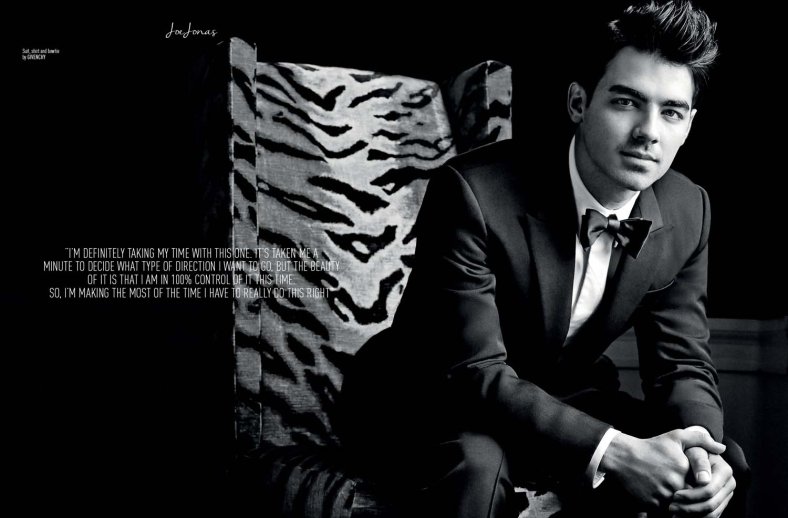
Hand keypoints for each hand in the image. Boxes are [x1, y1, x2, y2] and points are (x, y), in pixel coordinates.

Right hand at [600, 426, 725, 508]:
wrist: (623, 456)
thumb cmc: (651, 446)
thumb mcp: (676, 437)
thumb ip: (701, 440)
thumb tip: (721, 448)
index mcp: (683, 468)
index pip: (702, 484)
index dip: (700, 484)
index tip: (696, 481)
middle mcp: (674, 483)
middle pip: (692, 496)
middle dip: (690, 495)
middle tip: (683, 488)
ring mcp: (662, 495)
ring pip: (679, 506)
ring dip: (679, 503)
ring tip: (673, 493)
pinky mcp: (651, 504)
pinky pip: (665, 511)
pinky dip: (666, 506)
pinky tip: (662, 496)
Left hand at [669, 453, 735, 516]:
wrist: (695, 454)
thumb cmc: (692, 450)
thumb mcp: (694, 450)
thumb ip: (699, 461)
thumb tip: (704, 480)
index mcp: (725, 471)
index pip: (709, 490)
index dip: (691, 495)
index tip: (674, 495)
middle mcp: (729, 484)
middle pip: (711, 504)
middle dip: (690, 508)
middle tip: (671, 507)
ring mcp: (726, 495)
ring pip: (712, 513)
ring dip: (692, 515)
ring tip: (674, 513)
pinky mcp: (721, 502)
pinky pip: (711, 516)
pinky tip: (681, 516)